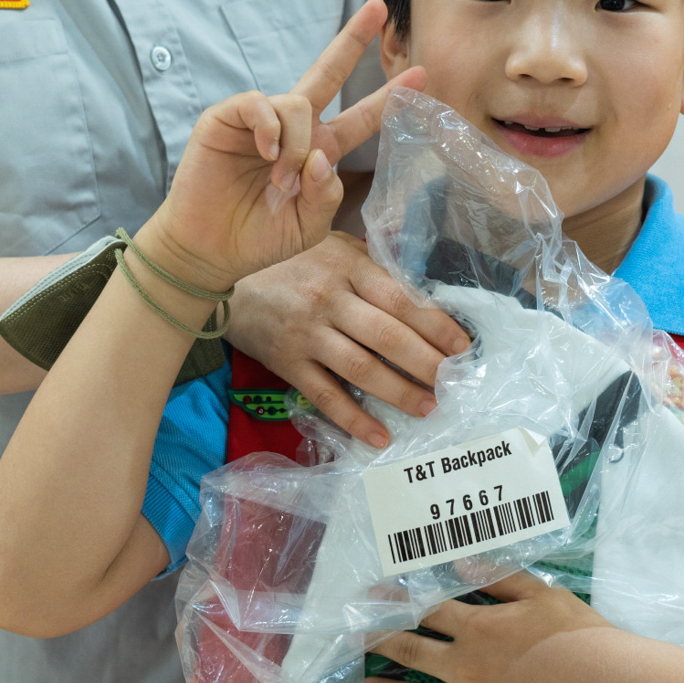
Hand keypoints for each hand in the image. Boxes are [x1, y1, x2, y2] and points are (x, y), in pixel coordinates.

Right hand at [140, 0, 421, 291]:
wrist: (211, 250)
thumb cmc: (260, 238)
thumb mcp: (308, 226)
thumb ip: (326, 196)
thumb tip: (322, 157)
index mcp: (319, 150)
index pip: (360, 116)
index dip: (387, 97)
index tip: (421, 74)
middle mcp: (294, 128)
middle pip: (328, 72)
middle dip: (353, 39)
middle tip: (379, 7)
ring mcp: (260, 120)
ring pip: (297, 102)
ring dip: (296, 144)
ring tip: (281, 179)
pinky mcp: (227, 119)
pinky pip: (258, 103)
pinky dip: (268, 126)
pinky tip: (267, 151)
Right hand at [229, 233, 470, 446]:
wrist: (220, 273)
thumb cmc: (288, 258)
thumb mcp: (332, 246)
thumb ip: (372, 267)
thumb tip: (421, 295)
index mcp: (348, 267)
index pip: (401, 299)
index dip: (436, 325)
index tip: (463, 347)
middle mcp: (329, 300)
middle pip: (388, 336)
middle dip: (427, 364)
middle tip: (455, 384)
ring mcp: (307, 334)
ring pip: (361, 368)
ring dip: (399, 392)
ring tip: (428, 407)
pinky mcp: (287, 362)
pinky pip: (325, 395)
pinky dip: (354, 419)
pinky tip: (379, 436)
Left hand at [361, 571, 618, 682]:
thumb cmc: (577, 634)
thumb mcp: (540, 592)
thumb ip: (497, 578)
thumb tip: (457, 564)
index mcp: (476, 627)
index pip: (424, 610)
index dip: (395, 601)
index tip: (371, 598)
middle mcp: (464, 667)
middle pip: (411, 651)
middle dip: (378, 642)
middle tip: (353, 639)